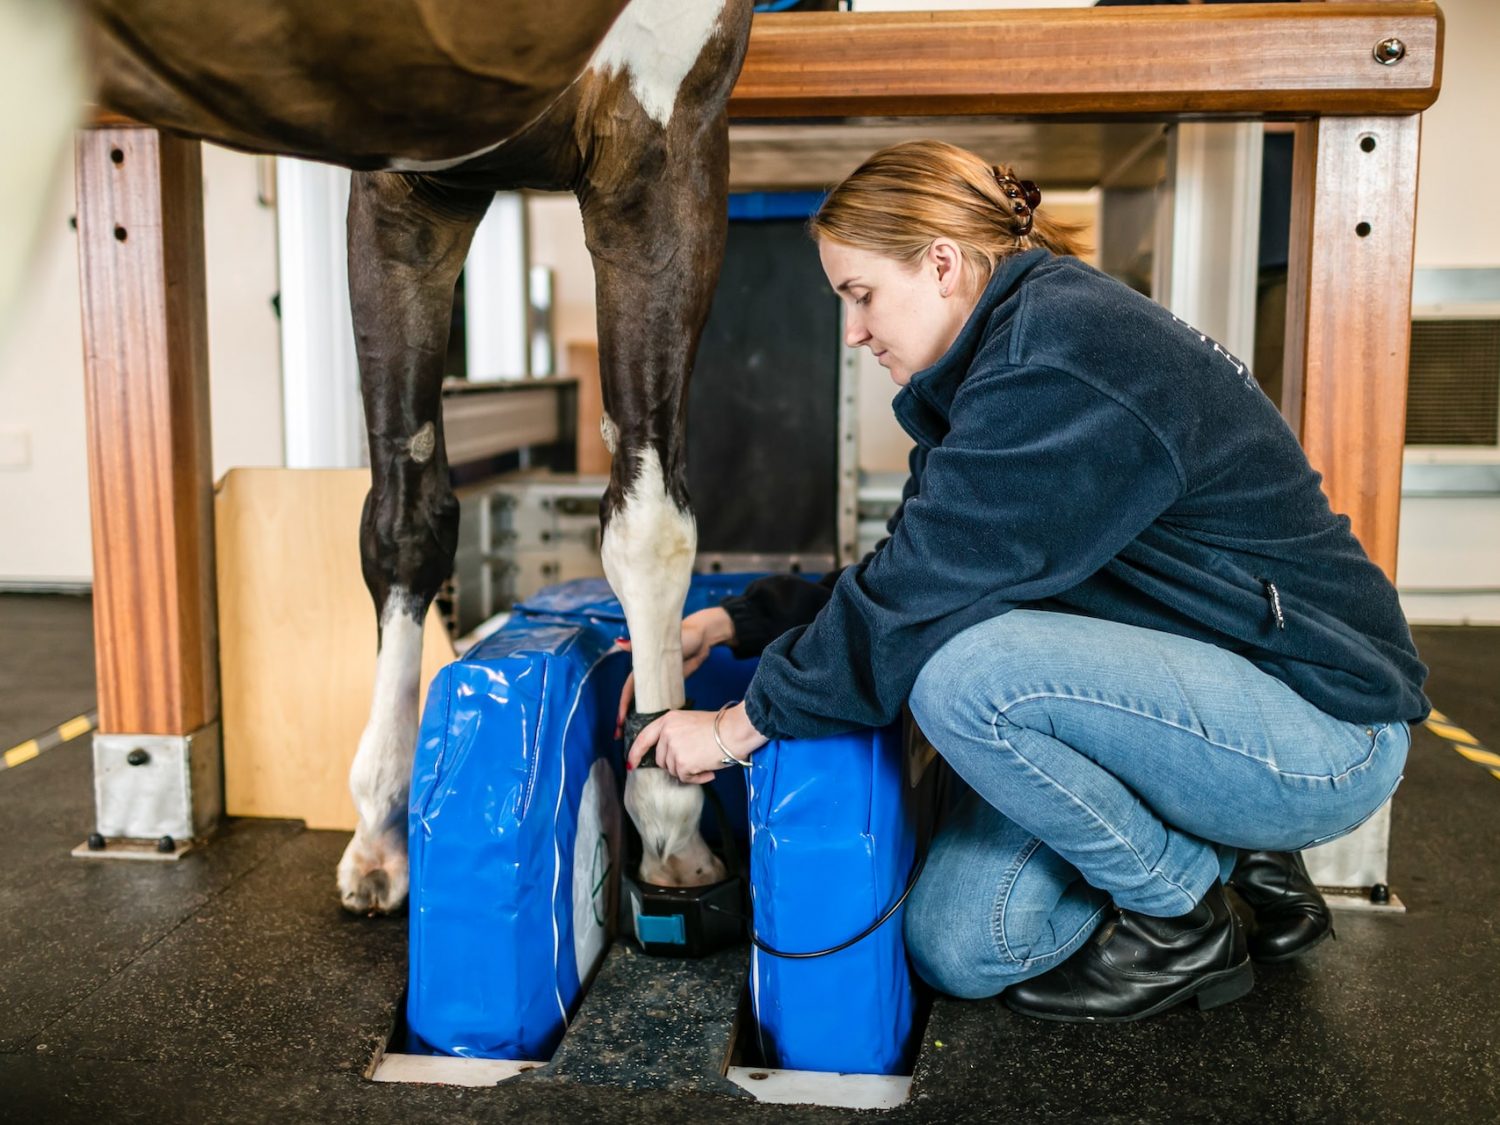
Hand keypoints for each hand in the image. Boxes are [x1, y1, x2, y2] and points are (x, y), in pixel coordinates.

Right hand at [616, 607, 735, 733]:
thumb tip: (619, 643)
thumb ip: (638, 645)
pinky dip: (654, 714)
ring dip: (638, 719)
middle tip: (619, 735)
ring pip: (645, 703)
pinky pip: (660, 702)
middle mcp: (648, 675)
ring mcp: (659, 681)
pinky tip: (653, 727)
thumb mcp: (659, 641)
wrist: (704, 638)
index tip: (620, 721)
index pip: (628, 689)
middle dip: (625, 718)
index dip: (623, 705)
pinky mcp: (671, 685)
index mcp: (642, 666)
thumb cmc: (682, 634)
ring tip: (634, 736)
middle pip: (633, 700)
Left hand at [627, 702, 767, 784]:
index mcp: (667, 720)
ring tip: (704, 761)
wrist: (734, 731)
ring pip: (673, 770)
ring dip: (688, 770)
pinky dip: (697, 778)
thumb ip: (674, 734)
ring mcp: (673, 749)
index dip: (635, 753)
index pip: (643, 738)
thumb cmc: (719, 727)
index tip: (631, 763)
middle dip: (674, 764)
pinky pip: (685, 778)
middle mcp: (667, 733)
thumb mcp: (689, 721)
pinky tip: (708, 769)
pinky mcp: (682, 763)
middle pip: (661, 759)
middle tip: (694, 758)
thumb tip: (666, 755)